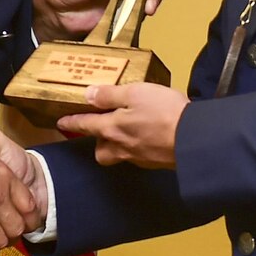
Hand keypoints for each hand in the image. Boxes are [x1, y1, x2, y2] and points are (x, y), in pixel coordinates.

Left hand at [55, 81, 186, 167]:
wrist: (193, 139)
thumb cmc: (163, 112)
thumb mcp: (135, 93)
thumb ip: (110, 94)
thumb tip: (88, 94)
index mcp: (112, 129)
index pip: (86, 125)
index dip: (73, 122)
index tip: (61, 122)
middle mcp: (122, 147)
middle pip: (101, 152)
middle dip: (98, 143)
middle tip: (104, 130)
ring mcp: (139, 158)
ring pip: (119, 156)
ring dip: (117, 147)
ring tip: (128, 132)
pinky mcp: (155, 162)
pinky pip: (138, 157)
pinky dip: (138, 147)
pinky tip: (149, 137)